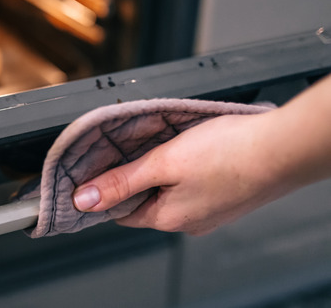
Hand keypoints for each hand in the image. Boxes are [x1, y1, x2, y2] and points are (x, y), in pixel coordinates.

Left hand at [72, 112, 293, 235]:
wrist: (283, 148)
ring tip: (166, 144)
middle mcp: (190, 221)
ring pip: (170, 191)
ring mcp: (211, 211)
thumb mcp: (162, 163)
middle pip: (145, 201)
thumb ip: (121, 181)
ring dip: (162, 170)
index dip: (107, 190)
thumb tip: (84, 199)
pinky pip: (193, 186)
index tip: (100, 170)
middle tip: (136, 147)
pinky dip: (185, 169)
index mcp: (169, 218)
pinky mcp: (227, 196)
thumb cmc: (229, 153)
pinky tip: (192, 150)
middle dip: (136, 176)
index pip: (120, 212)